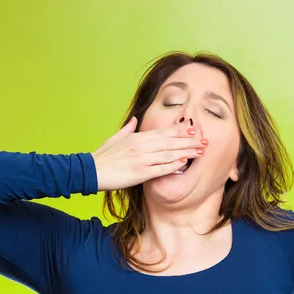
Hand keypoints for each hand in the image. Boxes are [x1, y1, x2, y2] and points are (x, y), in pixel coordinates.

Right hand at [90, 117, 208, 191]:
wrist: (89, 170)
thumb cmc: (101, 156)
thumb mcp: (114, 138)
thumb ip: (127, 129)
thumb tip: (134, 120)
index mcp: (136, 137)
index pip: (163, 132)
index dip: (180, 130)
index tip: (193, 128)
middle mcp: (140, 146)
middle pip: (169, 142)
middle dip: (188, 141)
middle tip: (204, 140)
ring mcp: (140, 159)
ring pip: (168, 154)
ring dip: (186, 152)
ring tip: (200, 151)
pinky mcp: (139, 173)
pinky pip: (159, 169)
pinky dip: (172, 165)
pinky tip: (183, 163)